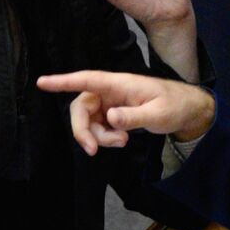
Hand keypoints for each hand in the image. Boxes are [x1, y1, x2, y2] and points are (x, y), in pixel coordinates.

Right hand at [38, 69, 214, 154]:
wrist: (188, 111)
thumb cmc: (175, 106)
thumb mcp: (158, 114)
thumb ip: (134, 117)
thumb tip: (110, 118)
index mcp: (119, 84)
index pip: (86, 79)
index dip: (63, 81)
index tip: (41, 82)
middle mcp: (110, 91)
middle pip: (81, 107)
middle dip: (83, 130)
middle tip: (94, 150)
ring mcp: (111, 102)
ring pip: (89, 120)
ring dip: (99, 136)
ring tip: (122, 143)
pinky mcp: (113, 113)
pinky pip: (98, 126)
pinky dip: (105, 137)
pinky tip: (122, 140)